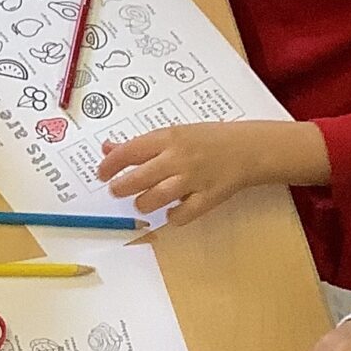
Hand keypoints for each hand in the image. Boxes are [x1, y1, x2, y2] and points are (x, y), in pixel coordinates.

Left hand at [102, 118, 328, 230]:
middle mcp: (178, 158)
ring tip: (142, 202)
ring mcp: (194, 179)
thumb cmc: (207, 139)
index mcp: (168, 138)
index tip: (101, 173)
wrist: (248, 148)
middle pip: (138, 178)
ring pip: (155, 198)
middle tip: (117, 190)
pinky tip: (171, 212)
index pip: (129, 151)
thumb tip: (107, 148)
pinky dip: (172, 217)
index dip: (110, 164)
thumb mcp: (173, 133)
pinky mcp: (208, 198)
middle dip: (121, 188)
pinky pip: (182, 215)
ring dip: (143, 203)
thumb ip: (141, 144)